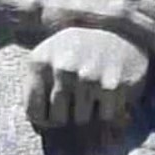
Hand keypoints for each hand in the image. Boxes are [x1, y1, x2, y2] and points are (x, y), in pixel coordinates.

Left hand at [25, 27, 149, 128]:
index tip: (55, 110)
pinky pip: (105, 117)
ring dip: (89, 111)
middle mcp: (62, 69)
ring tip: (95, 88)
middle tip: (79, 95)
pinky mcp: (112, 86)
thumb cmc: (78, 49)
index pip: (34, 113)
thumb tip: (37, 124)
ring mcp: (87, 77)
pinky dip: (110, 109)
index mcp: (40, 62)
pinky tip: (111, 88)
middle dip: (69, 114)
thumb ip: (35, 85)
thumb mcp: (49, 57)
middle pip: (58, 119)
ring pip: (82, 120)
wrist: (120, 30)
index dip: (46, 118)